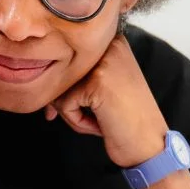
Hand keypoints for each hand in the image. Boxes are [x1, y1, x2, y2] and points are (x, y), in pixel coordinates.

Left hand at [43, 36, 169, 166]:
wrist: (152, 147)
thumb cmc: (125, 120)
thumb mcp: (103, 87)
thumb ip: (76, 76)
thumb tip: (38, 79)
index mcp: (113, 42)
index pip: (69, 58)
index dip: (66, 85)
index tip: (72, 104)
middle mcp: (110, 45)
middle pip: (62, 71)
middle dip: (66, 100)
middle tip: (84, 118)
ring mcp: (104, 63)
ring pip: (60, 87)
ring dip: (71, 112)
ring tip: (98, 121)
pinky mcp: (97, 82)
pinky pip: (65, 103)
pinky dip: (76, 121)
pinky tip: (100, 126)